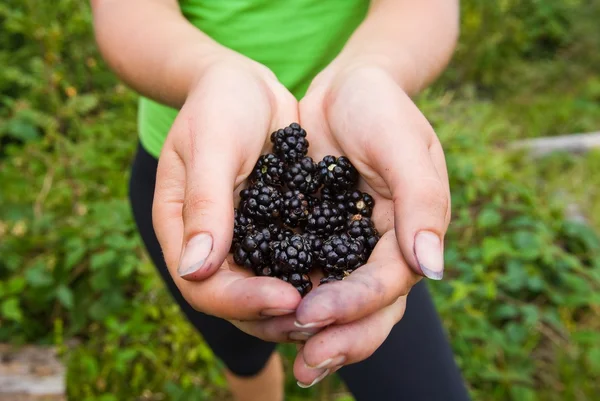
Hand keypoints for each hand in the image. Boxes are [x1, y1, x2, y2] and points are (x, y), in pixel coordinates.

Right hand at [152, 55, 315, 340]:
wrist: (246, 86)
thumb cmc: (219, 104)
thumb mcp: (210, 145)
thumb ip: (204, 204)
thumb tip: (194, 270)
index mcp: (181, 229)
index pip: (203, 286)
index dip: (242, 301)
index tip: (287, 299)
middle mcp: (212, 245)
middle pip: (235, 302)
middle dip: (274, 316)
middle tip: (320, 319)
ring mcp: (244, 240)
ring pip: (265, 291)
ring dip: (298, 307)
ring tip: (336, 312)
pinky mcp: (274, 231)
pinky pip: (291, 263)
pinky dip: (314, 278)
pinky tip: (346, 284)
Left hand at [291, 64, 450, 385]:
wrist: (347, 88)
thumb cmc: (380, 108)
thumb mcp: (404, 145)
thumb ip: (422, 203)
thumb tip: (433, 269)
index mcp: (409, 232)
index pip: (388, 283)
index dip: (356, 304)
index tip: (315, 314)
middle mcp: (380, 248)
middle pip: (368, 309)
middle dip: (340, 338)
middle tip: (308, 365)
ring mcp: (347, 246)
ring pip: (337, 302)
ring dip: (314, 334)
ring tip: (291, 359)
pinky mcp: (315, 237)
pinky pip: (304, 275)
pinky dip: (288, 300)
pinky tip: (265, 319)